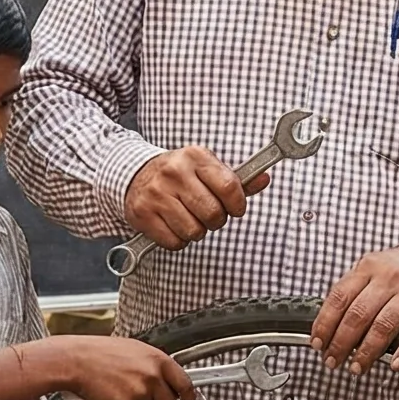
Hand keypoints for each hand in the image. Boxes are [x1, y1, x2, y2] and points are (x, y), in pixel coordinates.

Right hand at [35, 334, 195, 399]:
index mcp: (157, 359)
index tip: (188, 399)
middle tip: (138, 391)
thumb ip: (154, 363)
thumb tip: (169, 374)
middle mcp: (152, 375)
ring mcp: (140, 392)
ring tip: (120, 389)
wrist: (77, 360)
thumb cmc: (101, 353)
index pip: (184, 382)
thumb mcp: (134, 349)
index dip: (187, 394)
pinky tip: (112, 396)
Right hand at [123, 147, 266, 251]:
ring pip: (194, 231)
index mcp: (195, 157)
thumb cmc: (178, 174)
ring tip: (188, 217)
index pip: (229, 186)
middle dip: (216, 220)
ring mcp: (156, 193)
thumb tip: (264, 179)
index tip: (235, 208)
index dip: (238, 204)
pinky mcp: (143, 213)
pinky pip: (174, 242)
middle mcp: (174, 172)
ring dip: (196, 231)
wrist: (134, 173)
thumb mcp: (206, 168)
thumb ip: (235, 179)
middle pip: (213, 213)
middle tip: (208, 214)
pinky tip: (173, 224)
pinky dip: (178, 239)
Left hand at [313, 246, 398, 370]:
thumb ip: (351, 291)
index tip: (317, 343)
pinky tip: (395, 364)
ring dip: (367, 351)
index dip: (325, 323)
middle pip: (358, 314)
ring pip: (384, 325)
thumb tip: (327, 325)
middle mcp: (388, 279)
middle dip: (341, 343)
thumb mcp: (371, 269)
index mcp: (368, 268)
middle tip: (332, 360)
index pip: (339, 297)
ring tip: (357, 366)